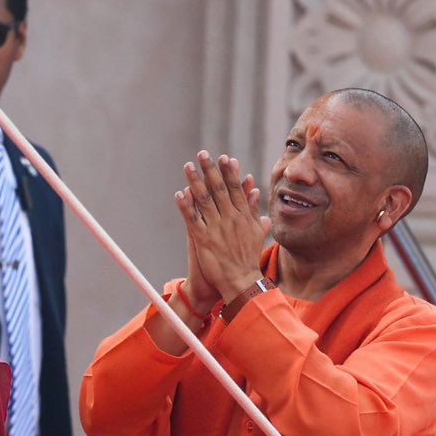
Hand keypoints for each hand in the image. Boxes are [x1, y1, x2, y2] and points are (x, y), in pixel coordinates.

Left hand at [176, 151, 269, 302]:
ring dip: (195, 181)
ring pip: (204, 200)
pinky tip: (179, 193)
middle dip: (211, 170)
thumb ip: (254, 212)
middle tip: (203, 154)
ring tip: (188, 166)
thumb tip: (255, 192)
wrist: (241, 282)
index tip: (224, 158)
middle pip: (219, 189)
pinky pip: (193, 218)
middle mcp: (231, 219)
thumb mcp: (256, 232)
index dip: (229, 172)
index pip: (235, 189)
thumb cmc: (248, 259)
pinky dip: (186, 205)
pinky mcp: (203, 239)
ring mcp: (216, 228)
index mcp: (244, 216)